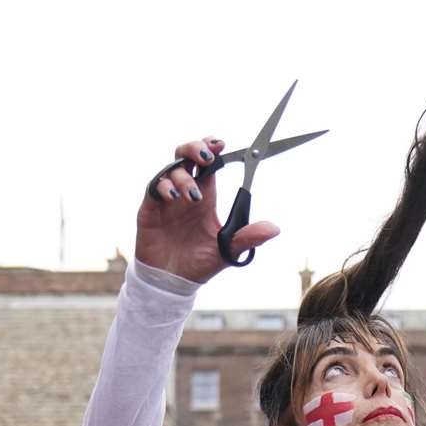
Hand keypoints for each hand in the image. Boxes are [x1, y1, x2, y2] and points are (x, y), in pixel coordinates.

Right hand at [135, 137, 279, 283]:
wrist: (172, 282)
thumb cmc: (199, 264)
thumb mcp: (227, 251)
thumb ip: (247, 238)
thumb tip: (274, 229)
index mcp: (206, 197)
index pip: (209, 165)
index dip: (213, 150)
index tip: (221, 144)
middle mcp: (186, 192)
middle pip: (186, 156)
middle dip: (195, 148)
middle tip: (207, 157)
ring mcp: (167, 199)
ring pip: (172, 169)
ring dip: (185, 177)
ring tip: (193, 196)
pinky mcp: (150, 209)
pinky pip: (154, 187)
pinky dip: (165, 186)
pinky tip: (174, 197)